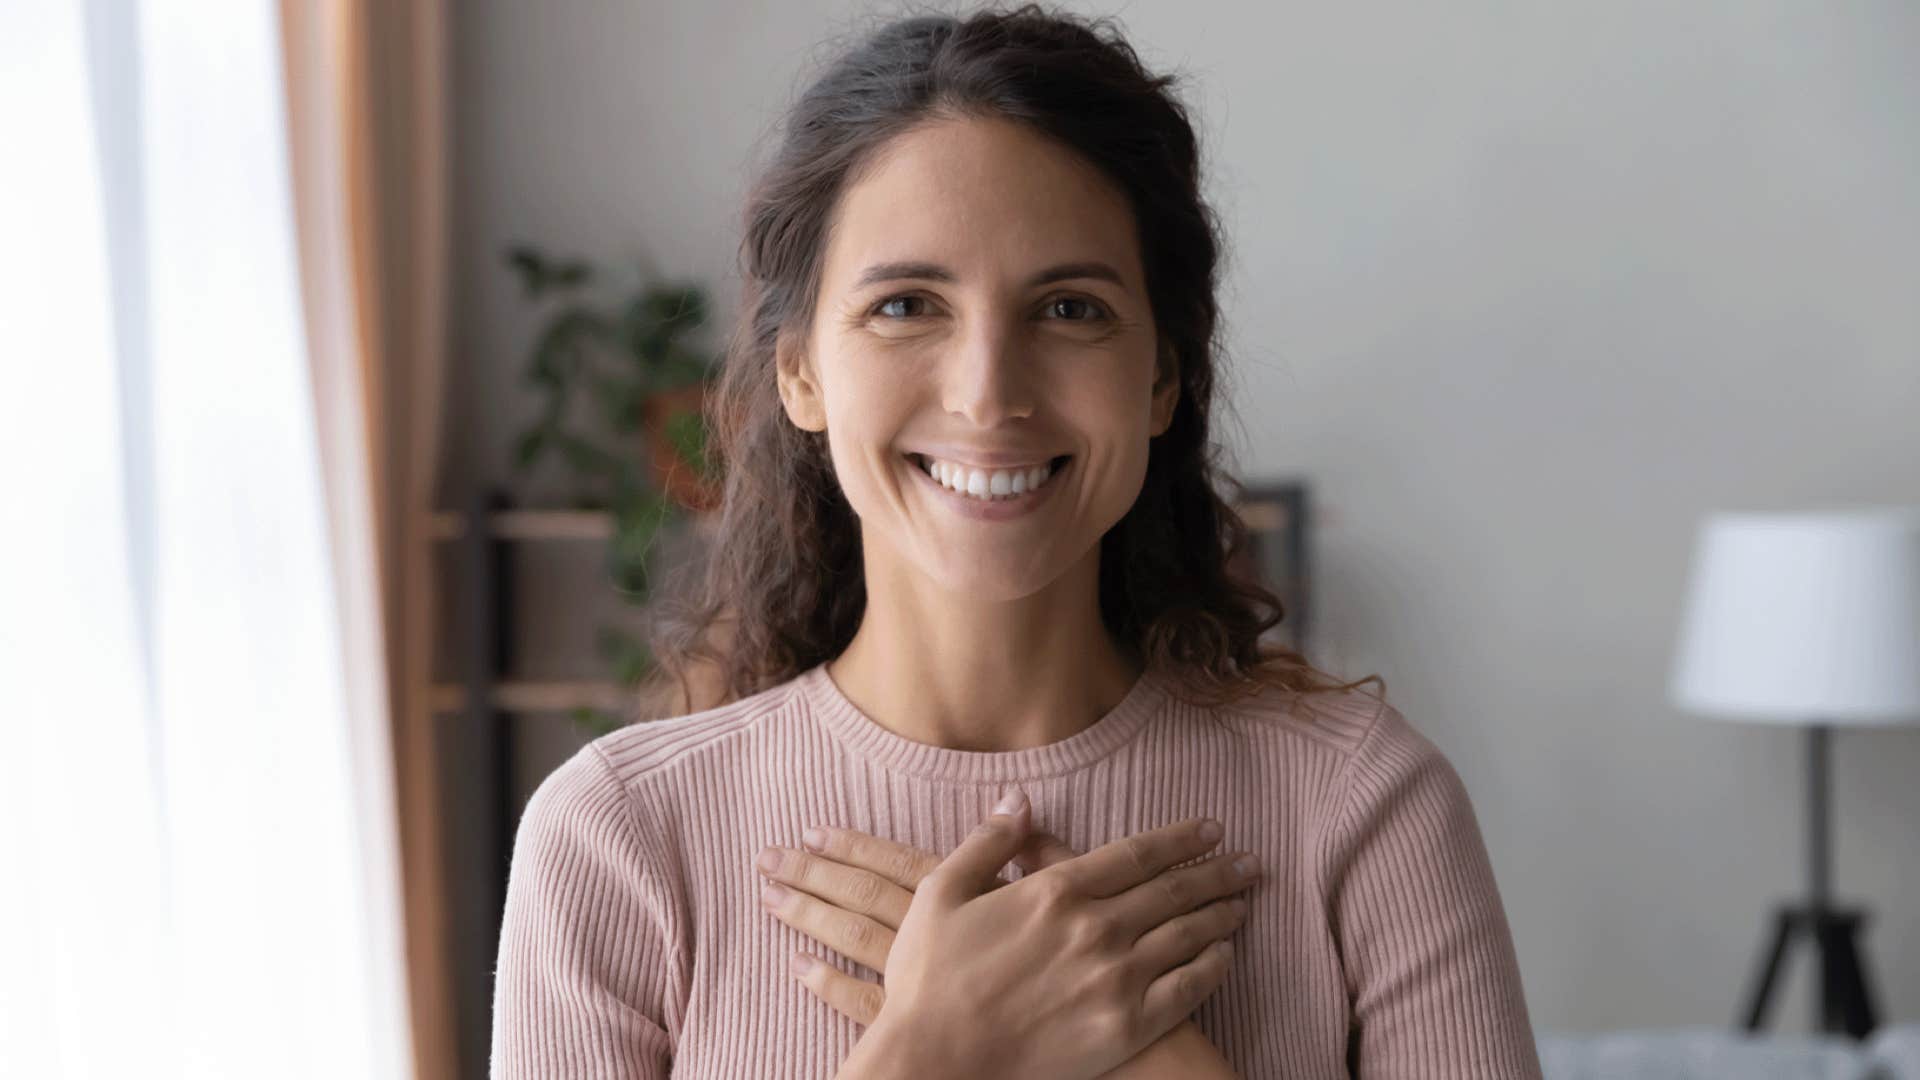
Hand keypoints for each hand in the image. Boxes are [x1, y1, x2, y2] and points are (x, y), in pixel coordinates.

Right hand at [755, 790, 1259, 1079]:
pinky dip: (1212, 968)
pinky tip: (1225, 956)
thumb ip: (987, 842)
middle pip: (1173, 890)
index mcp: (1056, 891)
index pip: (1137, 853)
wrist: (936, 1061)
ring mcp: (1116, 978)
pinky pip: (1185, 990)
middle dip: (1216, 871)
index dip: (1180, 838)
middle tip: (1248, 861)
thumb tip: (1020, 799)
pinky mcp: (1125, 1026)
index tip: (1211, 829)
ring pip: (1186, 935)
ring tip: (1245, 900)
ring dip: (1221, 914)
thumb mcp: (941, 893)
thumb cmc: (929, 979)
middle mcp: (1096, 928)